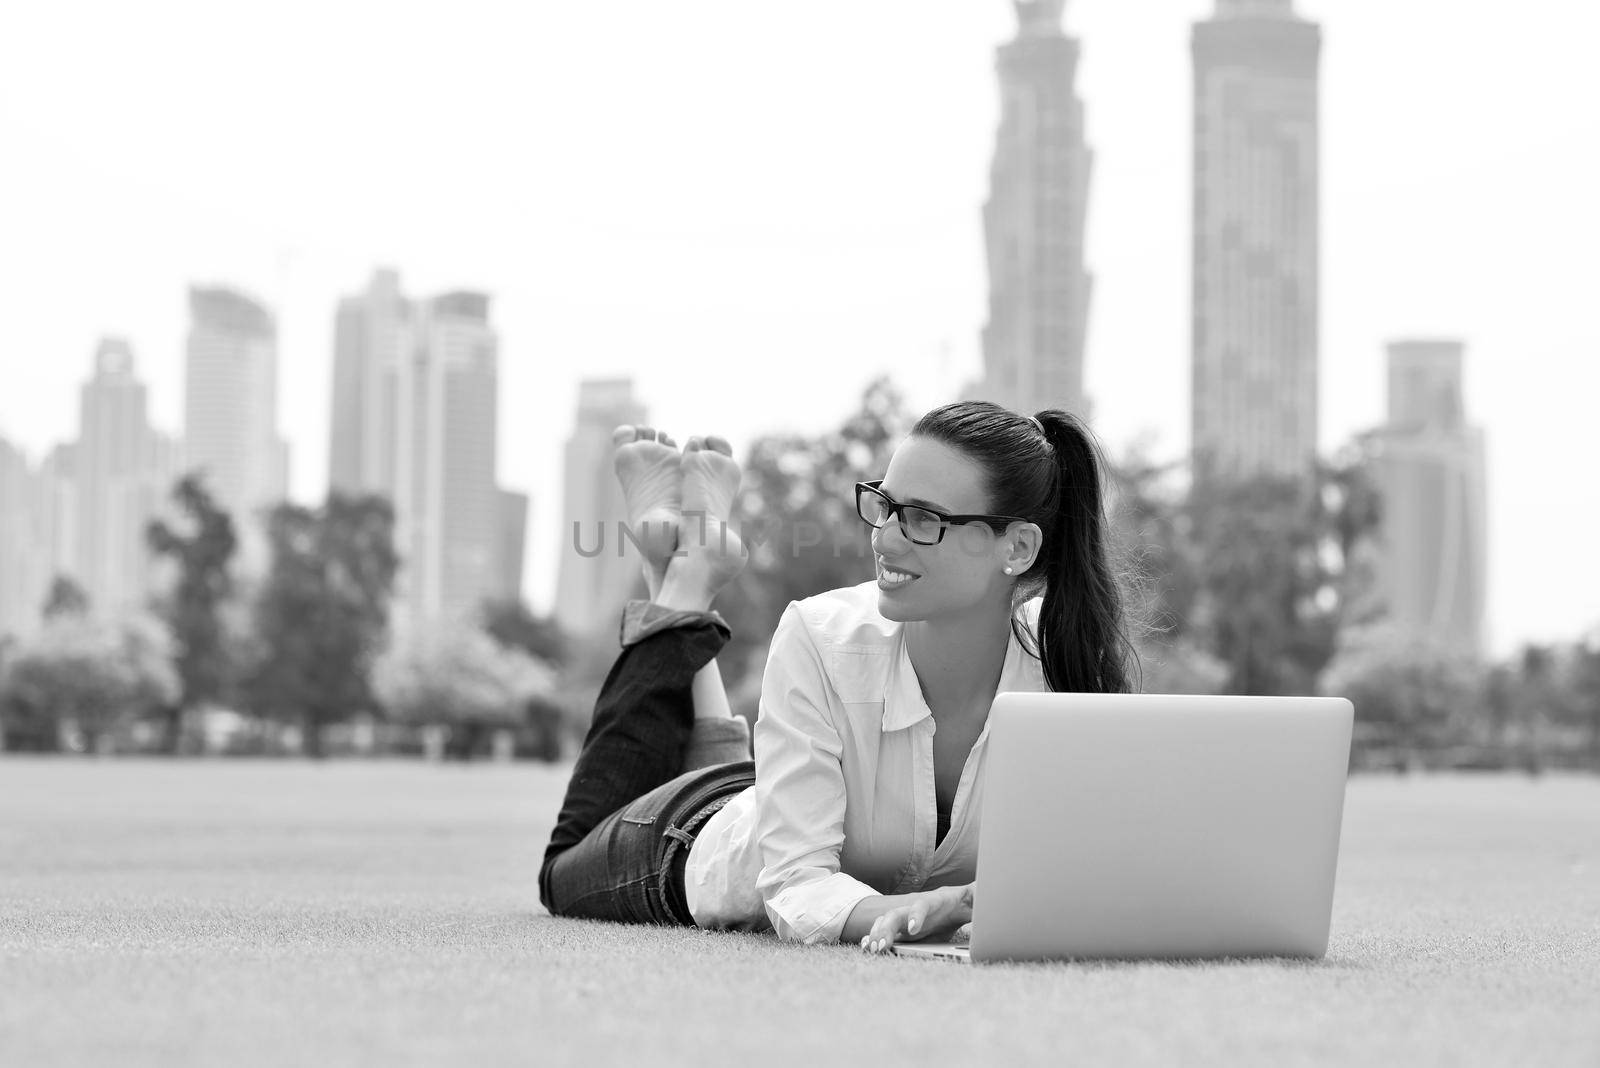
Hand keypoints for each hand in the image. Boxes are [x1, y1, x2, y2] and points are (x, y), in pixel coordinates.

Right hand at [859, 882, 974, 953]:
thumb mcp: (976, 901)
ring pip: (887, 922)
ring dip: (878, 934)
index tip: (913, 930)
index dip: (916, 915)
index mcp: (935, 901)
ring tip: (872, 950)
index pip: (923, 904)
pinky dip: (875, 938)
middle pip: (897, 914)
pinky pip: (886, 933)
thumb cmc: (967, 903)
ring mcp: (907, 919)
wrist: (958, 905)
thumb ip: (978, 901)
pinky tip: (867, 947)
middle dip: (886, 928)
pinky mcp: (903, 931)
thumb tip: (978, 904)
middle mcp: (916, 908)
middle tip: (881, 945)